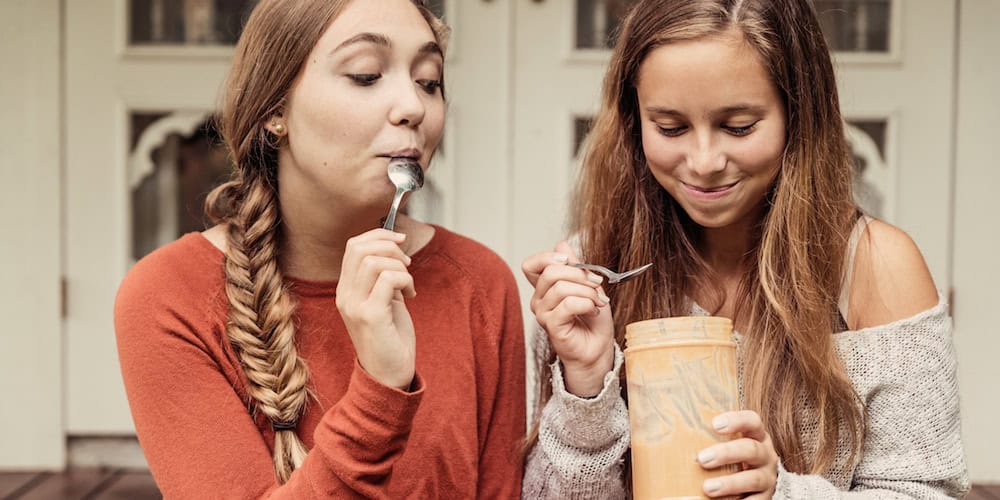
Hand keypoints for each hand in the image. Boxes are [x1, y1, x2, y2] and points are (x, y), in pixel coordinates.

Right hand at [336, 229, 415, 389]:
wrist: (389, 376)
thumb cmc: (391, 338)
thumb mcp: (384, 300)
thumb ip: (383, 276)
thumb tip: (395, 246)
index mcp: (345, 289)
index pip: (353, 246)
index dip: (379, 235)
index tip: (401, 241)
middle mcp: (344, 296)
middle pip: (360, 248)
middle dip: (390, 246)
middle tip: (407, 264)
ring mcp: (355, 306)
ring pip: (374, 261)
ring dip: (400, 266)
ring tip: (409, 285)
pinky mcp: (370, 316)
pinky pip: (389, 279)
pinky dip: (405, 280)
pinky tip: (411, 295)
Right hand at [521, 241, 613, 396]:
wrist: (598, 347)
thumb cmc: (592, 319)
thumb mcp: (588, 285)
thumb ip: (574, 266)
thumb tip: (562, 244)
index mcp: (544, 287)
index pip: (530, 265)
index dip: (547, 257)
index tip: (569, 261)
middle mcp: (538, 299)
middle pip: (551, 272)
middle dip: (580, 274)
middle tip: (597, 284)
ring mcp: (542, 314)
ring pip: (562, 287)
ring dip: (588, 292)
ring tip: (598, 301)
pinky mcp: (551, 326)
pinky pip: (568, 304)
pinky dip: (587, 304)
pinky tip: (593, 311)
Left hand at [696, 410, 778, 498]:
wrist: (750, 485)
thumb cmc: (728, 459)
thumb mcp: (721, 444)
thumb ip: (700, 436)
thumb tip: (654, 428)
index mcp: (755, 436)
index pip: (752, 421)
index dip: (736, 420)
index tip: (714, 424)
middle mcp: (765, 455)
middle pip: (750, 449)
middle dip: (726, 453)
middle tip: (702, 459)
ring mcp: (766, 478)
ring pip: (753, 479)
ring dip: (729, 483)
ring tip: (707, 488)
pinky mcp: (764, 498)